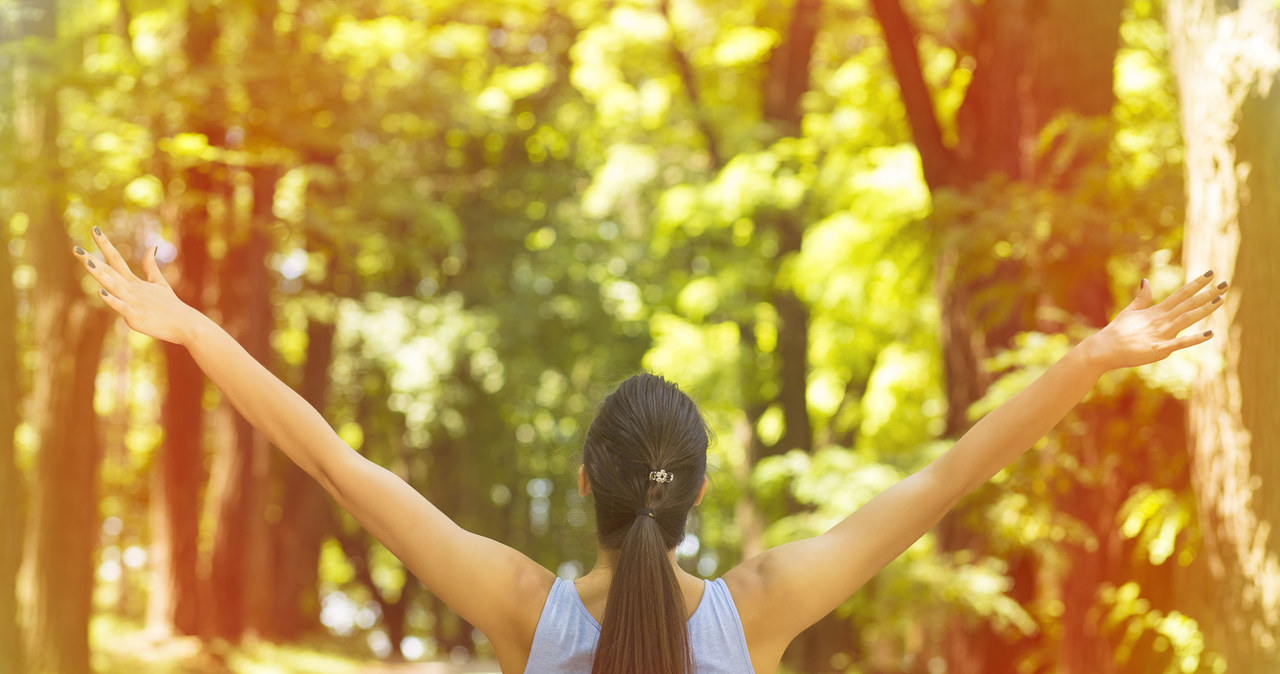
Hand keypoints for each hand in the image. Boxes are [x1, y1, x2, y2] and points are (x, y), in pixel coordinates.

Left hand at [72, 226, 199, 345]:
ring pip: (113, 285)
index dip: (104, 244)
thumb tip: (151, 246)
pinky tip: (100, 292)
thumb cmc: (171, 306)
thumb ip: (151, 266)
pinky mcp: (136, 316)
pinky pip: (121, 307)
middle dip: (91, 261)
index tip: (94, 229)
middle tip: (75, 249)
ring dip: (99, 274)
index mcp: (134, 282)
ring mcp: (133, 302)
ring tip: (86, 263)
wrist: (186, 324)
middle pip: (109, 271)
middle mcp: (131, 289)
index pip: (116, 259)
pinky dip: (111, 299)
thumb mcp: (160, 283)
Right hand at [1084, 270, 1228, 371]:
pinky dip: (1195, 339)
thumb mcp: (1130, 311)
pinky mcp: (1160, 348)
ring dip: (1204, 309)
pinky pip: (1180, 343)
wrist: (1104, 349)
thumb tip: (1146, 281)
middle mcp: (1162, 319)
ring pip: (1187, 318)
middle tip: (1225, 284)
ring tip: (1220, 300)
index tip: (1210, 274)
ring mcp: (1161, 333)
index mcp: (1156, 311)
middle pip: (1188, 304)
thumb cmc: (1116, 332)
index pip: (1180, 294)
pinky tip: (1209, 334)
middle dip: (1207, 293)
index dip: (1196, 284)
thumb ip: (1141, 298)